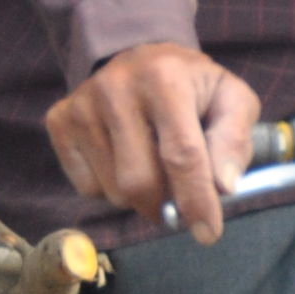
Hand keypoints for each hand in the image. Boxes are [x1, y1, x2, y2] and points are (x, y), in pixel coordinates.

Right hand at [45, 42, 260, 243]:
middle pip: (140, 182)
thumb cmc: (194, 88)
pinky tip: (124, 159)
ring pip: (114, 191)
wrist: (143, 59)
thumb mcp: (231, 101)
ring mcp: (82, 105)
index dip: (196, 200)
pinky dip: (111, 190)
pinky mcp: (60, 121)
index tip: (208, 233)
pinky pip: (87, 188)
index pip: (181, 154)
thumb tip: (224, 187)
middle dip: (166, 204)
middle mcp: (116, 87)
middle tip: (180, 201)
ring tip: (154, 168)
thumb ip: (234, 141)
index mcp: (165, 77)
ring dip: (141, 198)